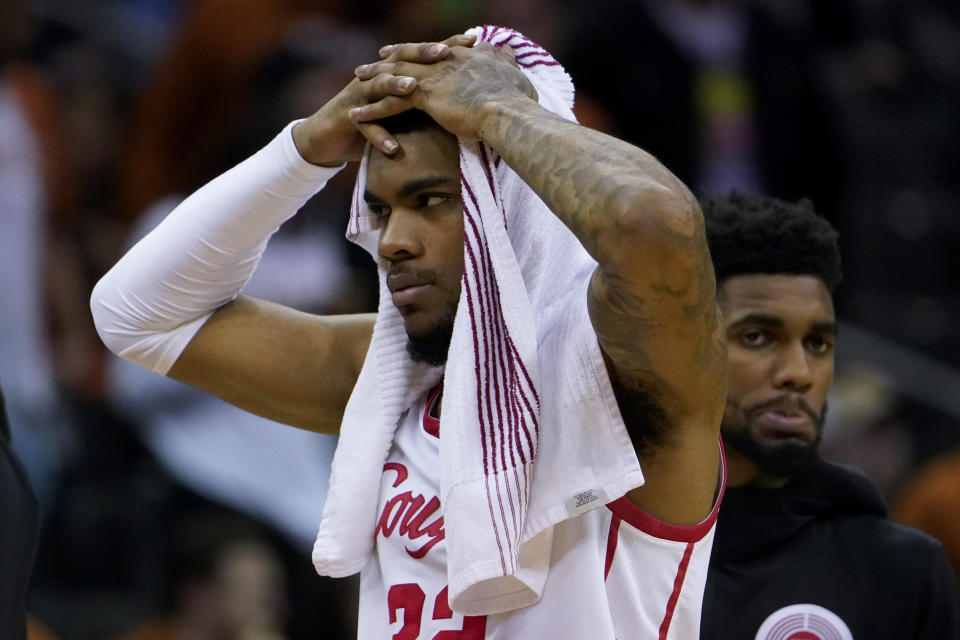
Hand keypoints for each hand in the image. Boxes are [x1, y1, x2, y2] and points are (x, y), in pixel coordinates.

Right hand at [291, 34, 474, 164]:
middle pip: (400, 62)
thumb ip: (428, 101)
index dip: (444, 46)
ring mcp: (360, 96)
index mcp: (393, 73)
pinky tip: (394, 148)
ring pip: (378, 86)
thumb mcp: (403, 109)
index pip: (421, 56)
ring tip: (412, 87)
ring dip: (394, 86)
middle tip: (444, 53)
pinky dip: (379, 137)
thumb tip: (467, 100)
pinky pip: (365, 127)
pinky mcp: (349, 118)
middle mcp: (376, 78)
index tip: (471, 41)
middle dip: (421, 55)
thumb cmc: (374, 122)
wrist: (328, 138)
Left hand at [350, 36, 537, 141]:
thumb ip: (508, 63)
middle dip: (394, 55)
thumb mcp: (517, 77)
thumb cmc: (517, 103)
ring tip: (357, 81)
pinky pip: (390, 103)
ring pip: (396, 75)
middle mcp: (447, 60)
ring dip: (375, 78)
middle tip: (377, 58)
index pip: (440, 50)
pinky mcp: (424, 95)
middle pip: (413, 54)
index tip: (413, 50)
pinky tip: (357, 115)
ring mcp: (434, 76)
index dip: (425, 50)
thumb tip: (509, 50)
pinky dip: (373, 109)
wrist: (508, 114)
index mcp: (468, 56)